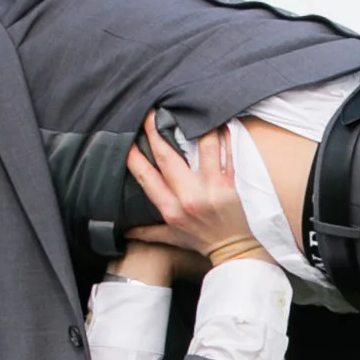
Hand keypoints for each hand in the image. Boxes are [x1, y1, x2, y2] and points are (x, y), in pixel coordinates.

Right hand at [115, 117, 267, 281]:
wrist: (235, 251)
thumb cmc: (203, 242)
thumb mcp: (172, 238)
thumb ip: (147, 232)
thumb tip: (124, 231)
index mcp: (170, 209)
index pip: (146, 177)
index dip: (134, 157)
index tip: (126, 138)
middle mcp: (188, 197)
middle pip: (168, 158)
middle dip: (155, 132)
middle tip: (150, 112)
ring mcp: (211, 189)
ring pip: (203, 148)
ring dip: (195, 126)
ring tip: (188, 108)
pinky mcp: (231, 184)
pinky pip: (227, 153)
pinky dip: (224, 135)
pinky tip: (219, 120)